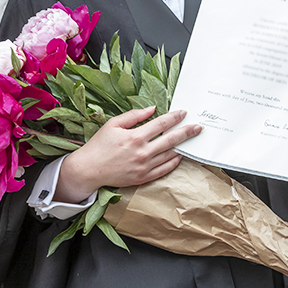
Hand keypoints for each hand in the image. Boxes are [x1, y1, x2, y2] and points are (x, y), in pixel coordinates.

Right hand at [55, 106, 201, 201]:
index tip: (184, 113)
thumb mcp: (113, 124)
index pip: (161, 124)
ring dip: (183, 147)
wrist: (89, 170)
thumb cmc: (99, 145)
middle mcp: (142, 152)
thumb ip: (134, 115)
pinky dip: (174, 162)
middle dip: (187, 132)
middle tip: (198, 127)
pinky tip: (179, 156)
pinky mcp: (143, 178)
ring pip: (170, 155)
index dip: (175, 117)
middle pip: (171, 140)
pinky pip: (164, 170)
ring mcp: (144, 167)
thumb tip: (152, 109)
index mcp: (135, 137)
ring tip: (192, 140)